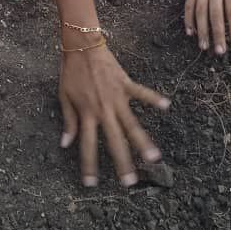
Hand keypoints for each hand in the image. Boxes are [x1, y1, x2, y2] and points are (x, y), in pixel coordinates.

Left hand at [58, 42, 169, 187]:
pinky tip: (166, 106)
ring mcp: (116, 97)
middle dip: (122, 163)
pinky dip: (153, 98)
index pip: (87, 145)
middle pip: (113, 141)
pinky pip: (142, 93)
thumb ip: (68, 121)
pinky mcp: (126, 84)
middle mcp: (103, 109)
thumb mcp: (64, 96)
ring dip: (142, 142)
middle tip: (130, 182)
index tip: (90, 184)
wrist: (81, 45)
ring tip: (153, 158)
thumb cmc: (71, 71)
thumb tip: (65, 144)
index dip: (88, 165)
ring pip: (131, 124)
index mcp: (86, 114)